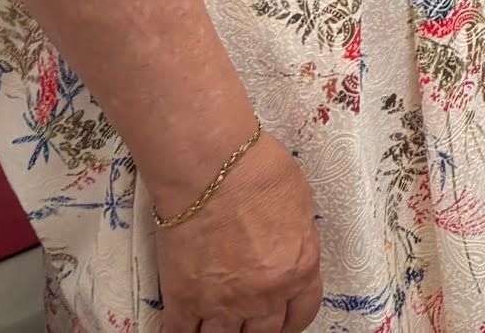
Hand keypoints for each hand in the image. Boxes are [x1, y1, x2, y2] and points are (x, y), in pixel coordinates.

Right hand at [156, 131, 322, 332]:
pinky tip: (188, 326)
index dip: (291, 320)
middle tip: (249, 321)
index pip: (302, 313)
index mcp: (298, 270)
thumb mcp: (301, 209)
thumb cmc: (260, 174)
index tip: (283, 320)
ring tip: (219, 321)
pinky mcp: (182, 300)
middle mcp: (263, 295)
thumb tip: (287, 258)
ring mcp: (221, 302)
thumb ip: (296, 245)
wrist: (212, 169)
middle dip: (258, 329)